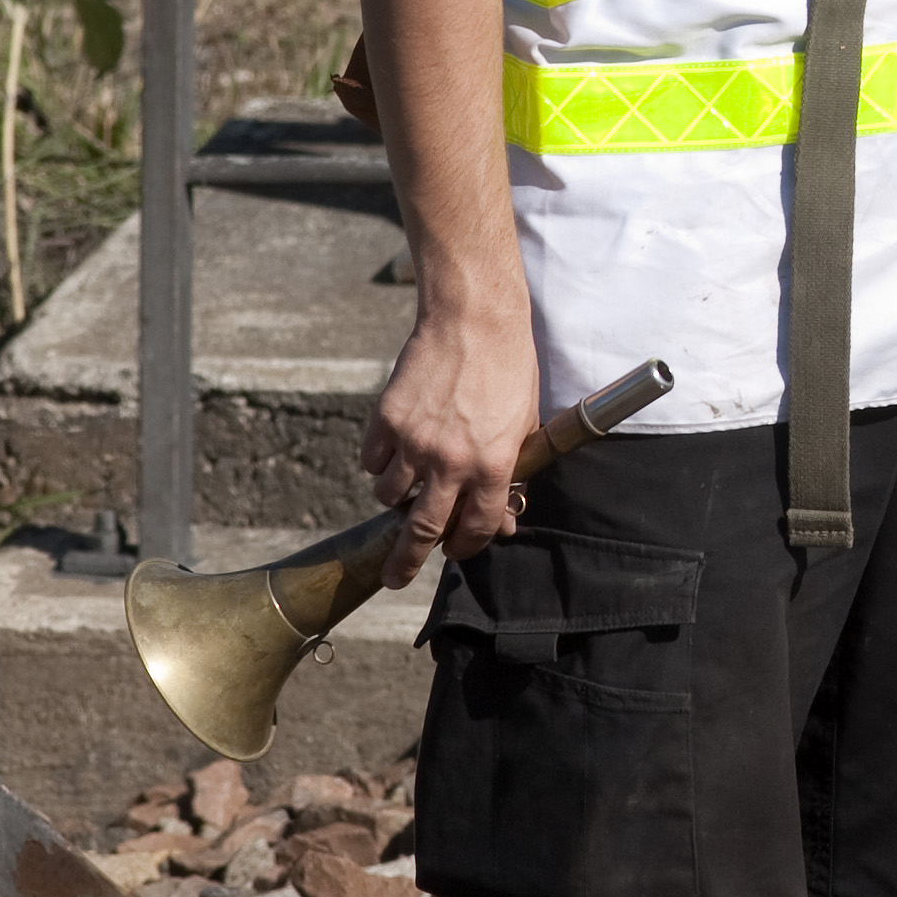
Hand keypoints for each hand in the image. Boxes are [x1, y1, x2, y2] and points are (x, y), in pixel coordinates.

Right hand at [363, 304, 541, 574]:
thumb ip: (510, 473)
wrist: (473, 319)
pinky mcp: (386, 419)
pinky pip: (371, 461)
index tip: (455, 550)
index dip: (466, 546)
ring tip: (405, 485)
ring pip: (389, 496)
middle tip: (394, 576)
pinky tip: (393, 450)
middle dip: (405, 563)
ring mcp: (414, 441)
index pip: (477, 529)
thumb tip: (503, 516)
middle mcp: (451, 462)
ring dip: (396, 499)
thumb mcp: (525, 425)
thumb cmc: (507, 369)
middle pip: (422, 532)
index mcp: (493, 466)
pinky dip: (379, 463)